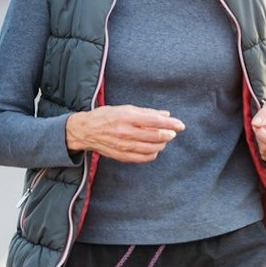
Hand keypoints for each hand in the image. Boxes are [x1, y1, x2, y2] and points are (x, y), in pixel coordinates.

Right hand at [65, 105, 184, 162]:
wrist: (85, 131)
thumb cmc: (105, 116)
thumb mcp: (124, 108)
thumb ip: (146, 112)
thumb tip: (166, 115)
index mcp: (127, 117)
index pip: (155, 121)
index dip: (170, 124)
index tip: (181, 125)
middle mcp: (126, 132)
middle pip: (155, 136)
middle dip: (168, 134)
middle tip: (172, 132)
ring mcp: (124, 146)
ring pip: (151, 148)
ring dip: (161, 144)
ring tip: (163, 140)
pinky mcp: (122, 156)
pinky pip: (143, 158)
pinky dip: (152, 154)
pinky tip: (153, 149)